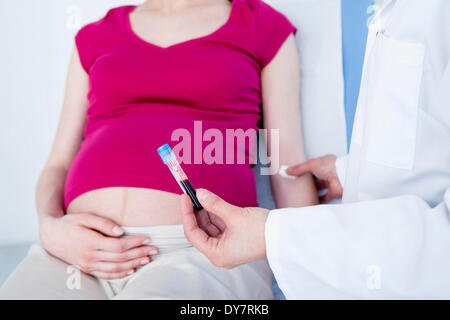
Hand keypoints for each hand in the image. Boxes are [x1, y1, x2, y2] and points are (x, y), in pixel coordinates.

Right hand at [39, 213, 157, 278]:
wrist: (51, 235)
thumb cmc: (70, 223)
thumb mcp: (85, 217)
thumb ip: (104, 224)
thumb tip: (121, 231)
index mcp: (90, 242)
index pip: (118, 246)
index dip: (135, 243)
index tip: (147, 238)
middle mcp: (90, 256)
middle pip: (120, 258)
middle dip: (139, 253)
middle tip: (154, 249)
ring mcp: (88, 265)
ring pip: (115, 268)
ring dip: (133, 264)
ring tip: (147, 259)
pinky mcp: (87, 269)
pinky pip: (106, 275)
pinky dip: (120, 274)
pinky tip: (131, 270)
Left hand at [180, 189, 268, 268]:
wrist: (284, 235)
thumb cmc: (262, 231)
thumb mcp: (235, 215)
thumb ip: (214, 204)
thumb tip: (199, 194)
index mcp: (217, 254)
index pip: (193, 234)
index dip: (186, 214)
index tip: (185, 198)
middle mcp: (220, 254)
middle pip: (200, 231)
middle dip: (196, 212)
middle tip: (192, 195)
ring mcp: (228, 247)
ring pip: (209, 228)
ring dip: (205, 212)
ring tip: (202, 196)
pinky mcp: (234, 241)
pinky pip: (220, 227)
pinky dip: (215, 215)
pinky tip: (212, 203)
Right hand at [286, 155, 342, 202]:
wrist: (343, 177)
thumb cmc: (331, 166)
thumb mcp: (311, 164)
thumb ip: (299, 168)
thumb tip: (288, 170)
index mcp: (324, 162)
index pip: (312, 166)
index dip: (303, 169)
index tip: (295, 173)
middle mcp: (328, 172)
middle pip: (315, 177)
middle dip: (307, 180)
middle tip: (297, 183)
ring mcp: (331, 182)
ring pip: (320, 187)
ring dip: (313, 190)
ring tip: (303, 192)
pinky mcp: (333, 192)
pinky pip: (324, 197)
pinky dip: (318, 199)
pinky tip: (312, 200)